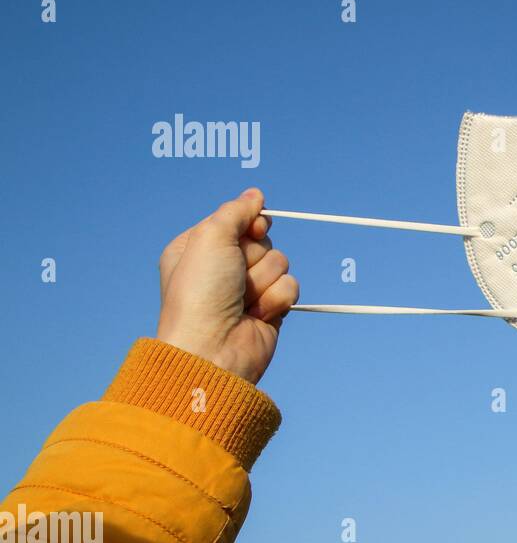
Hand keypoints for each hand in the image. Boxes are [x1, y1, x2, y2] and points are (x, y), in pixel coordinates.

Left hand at [156, 189, 298, 383]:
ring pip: (280, 263)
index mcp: (200, 248)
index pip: (239, 220)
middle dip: (254, 257)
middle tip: (235, 276)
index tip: (253, 230)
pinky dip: (277, 298)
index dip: (250, 224)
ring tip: (244, 300)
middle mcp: (223, 268)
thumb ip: (236, 211)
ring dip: (264, 280)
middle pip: (263, 241)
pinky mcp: (269, 308)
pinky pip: (290, 287)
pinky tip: (257, 314)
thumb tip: (256, 194)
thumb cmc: (201, 293)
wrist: (214, 348)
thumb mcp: (211, 237)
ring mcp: (247, 289)